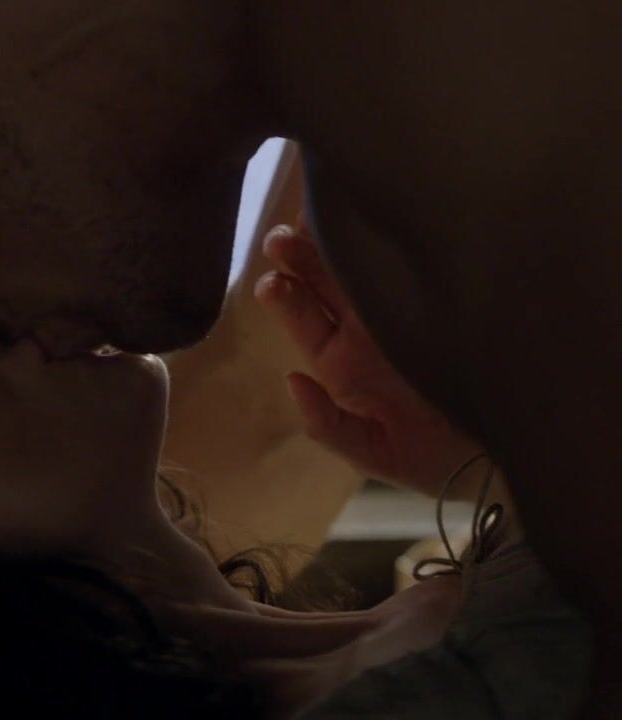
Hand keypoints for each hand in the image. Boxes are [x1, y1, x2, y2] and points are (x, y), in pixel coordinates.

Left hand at [253, 220, 480, 496]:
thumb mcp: (374, 452)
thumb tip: (292, 380)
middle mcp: (367, 329)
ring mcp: (403, 310)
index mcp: (343, 361)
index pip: (305, 318)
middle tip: (280, 237)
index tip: (271, 281)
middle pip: (326, 281)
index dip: (285, 296)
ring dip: (337, 240)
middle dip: (300, 256)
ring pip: (362, 264)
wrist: (501, 459)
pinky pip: (411, 268)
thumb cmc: (434, 460)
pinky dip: (392, 243)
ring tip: (315, 215)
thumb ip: (328, 425)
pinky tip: (380, 221)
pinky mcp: (443, 302)